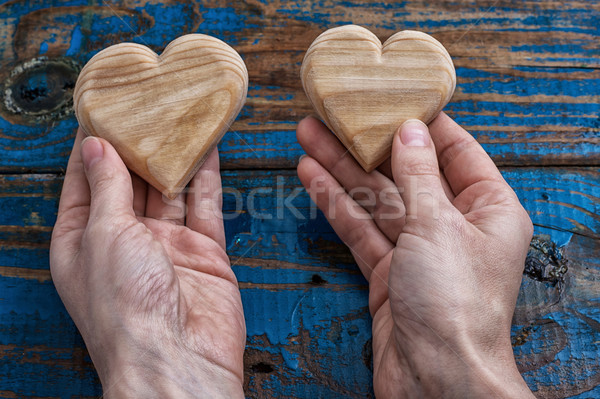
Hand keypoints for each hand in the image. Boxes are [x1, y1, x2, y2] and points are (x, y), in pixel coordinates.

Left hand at [50, 131, 244, 397]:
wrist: (179, 357)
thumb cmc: (125, 305)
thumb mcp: (103, 234)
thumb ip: (106, 188)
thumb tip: (96, 146)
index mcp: (83, 241)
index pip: (84, 183)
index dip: (92, 146)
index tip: (102, 110)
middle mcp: (124, 243)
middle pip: (130, 184)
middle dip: (138, 146)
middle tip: (147, 105)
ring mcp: (166, 248)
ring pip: (171, 191)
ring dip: (176, 157)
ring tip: (181, 117)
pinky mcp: (204, 254)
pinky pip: (205, 207)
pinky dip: (207, 178)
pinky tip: (208, 148)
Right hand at [297, 113, 533, 397]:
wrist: (437, 379)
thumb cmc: (456, 306)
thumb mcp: (439, 225)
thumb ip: (418, 175)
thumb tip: (410, 130)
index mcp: (487, 208)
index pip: (454, 151)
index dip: (421, 123)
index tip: (389, 97)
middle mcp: (453, 226)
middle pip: (404, 173)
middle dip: (365, 144)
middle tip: (330, 115)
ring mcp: (417, 250)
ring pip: (375, 199)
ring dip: (340, 169)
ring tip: (308, 137)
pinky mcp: (388, 272)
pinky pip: (360, 228)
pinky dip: (336, 204)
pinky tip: (311, 178)